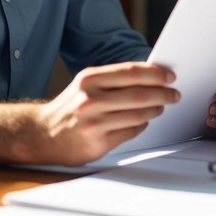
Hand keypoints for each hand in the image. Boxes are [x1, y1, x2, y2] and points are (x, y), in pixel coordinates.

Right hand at [0, 62, 177, 166]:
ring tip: (160, 107)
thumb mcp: (86, 84)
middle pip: (140, 94)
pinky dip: (141, 125)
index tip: (169, 76)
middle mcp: (91, 99)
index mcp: (89, 79)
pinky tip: (143, 121)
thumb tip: (150, 75)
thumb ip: (113, 79)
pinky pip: (131, 132)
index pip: (132, 72)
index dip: (156, 73)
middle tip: (173, 94)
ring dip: (155, 110)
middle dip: (162, 93)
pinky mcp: (98, 143)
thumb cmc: (70, 107)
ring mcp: (94, 123)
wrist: (42, 134)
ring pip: (139, 115)